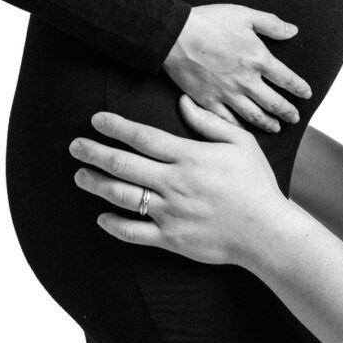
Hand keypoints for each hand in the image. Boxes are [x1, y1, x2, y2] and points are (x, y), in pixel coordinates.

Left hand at [70, 100, 285, 266]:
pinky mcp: (171, 239)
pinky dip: (114, 225)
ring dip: (97, 184)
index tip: (96, 120)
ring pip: (123, 196)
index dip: (116, 127)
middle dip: (95, 153)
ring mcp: (170, 213)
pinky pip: (134, 232)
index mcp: (190, 157)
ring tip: (81, 176)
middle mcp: (175, 184)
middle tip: (75, 146)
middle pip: (124, 164)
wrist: (266, 232)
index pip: (143, 137)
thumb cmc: (256, 184)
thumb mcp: (240, 142)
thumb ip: (209, 122)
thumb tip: (182, 102)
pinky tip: (102, 217)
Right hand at [162, 3, 310, 133]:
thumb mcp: (245, 15)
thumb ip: (271, 24)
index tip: (306, 94)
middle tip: (295, 118)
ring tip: (276, 128)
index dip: (299, 88)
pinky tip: (245, 131)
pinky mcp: (208, 101)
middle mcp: (246, 81)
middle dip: (287, 112)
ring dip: (267, 123)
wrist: (175, 34)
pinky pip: (227, 121)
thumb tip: (292, 31)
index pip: (286, 79)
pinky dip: (239, 128)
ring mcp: (227, 94)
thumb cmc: (209, 22)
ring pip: (253, 116)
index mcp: (258, 59)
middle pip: (273, 103)